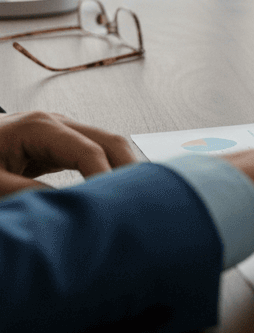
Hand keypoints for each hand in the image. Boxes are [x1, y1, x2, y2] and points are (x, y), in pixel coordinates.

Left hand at [0, 110, 135, 196]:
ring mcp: (59, 130)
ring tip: (137, 200)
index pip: (90, 152)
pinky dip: (108, 171)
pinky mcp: (57, 144)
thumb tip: (72, 209)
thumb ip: (29, 194)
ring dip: (122, 170)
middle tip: (144, 202)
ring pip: (107, 145)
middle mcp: (56, 122)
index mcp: (40, 127)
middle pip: (110, 140)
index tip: (115, 210)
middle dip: (130, 169)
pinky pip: (93, 154)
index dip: (107, 180)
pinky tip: (115, 193)